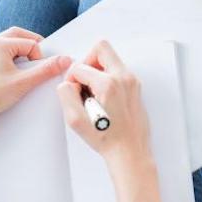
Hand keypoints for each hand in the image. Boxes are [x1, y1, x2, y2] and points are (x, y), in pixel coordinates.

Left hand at [0, 27, 71, 128]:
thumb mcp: (24, 83)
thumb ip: (46, 70)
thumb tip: (63, 60)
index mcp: (0, 44)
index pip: (30, 43)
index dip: (39, 57)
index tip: (38, 72)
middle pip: (17, 35)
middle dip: (30, 45)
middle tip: (38, 58)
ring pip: (5, 42)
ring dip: (17, 50)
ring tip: (22, 66)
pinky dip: (4, 57)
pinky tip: (6, 72)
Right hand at [56, 40, 151, 162]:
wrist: (130, 153)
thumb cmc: (107, 139)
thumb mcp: (75, 120)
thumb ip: (65, 94)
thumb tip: (68, 83)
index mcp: (109, 84)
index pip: (80, 67)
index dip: (71, 78)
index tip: (74, 92)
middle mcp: (124, 78)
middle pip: (101, 48)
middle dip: (86, 61)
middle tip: (83, 80)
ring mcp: (132, 81)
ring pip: (110, 58)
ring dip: (97, 70)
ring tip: (93, 92)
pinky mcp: (135, 87)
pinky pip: (118, 70)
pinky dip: (107, 77)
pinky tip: (102, 97)